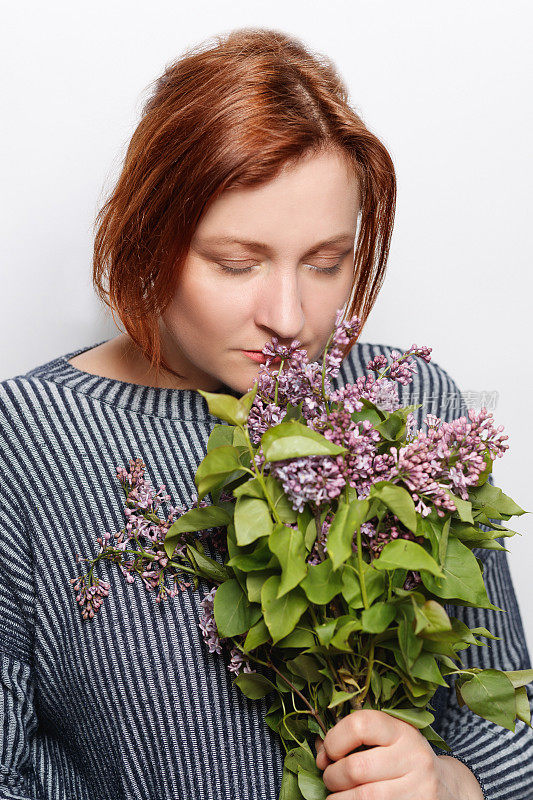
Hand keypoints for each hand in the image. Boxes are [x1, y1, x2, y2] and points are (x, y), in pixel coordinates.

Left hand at [314, 709, 459, 798]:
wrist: (447, 789)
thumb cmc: (405, 760)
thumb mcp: (389, 740)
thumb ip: (357, 739)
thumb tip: (320, 751)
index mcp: (401, 731)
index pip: (361, 724)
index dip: (335, 739)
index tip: (328, 752)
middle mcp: (414, 758)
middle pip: (356, 768)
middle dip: (333, 777)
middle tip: (330, 779)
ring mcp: (418, 788)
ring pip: (364, 798)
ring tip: (338, 796)